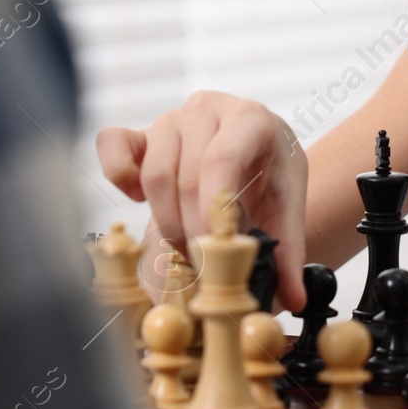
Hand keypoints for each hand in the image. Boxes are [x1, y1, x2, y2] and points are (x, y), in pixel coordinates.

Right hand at [96, 91, 306, 312]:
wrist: (255, 154)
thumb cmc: (270, 179)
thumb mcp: (286, 211)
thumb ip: (289, 254)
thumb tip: (295, 299)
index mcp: (250, 118)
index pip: (222, 159)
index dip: (211, 207)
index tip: (213, 247)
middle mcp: (207, 109)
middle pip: (185, 174)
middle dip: (191, 228)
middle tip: (203, 263)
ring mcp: (170, 118)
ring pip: (153, 173)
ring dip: (166, 220)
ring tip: (186, 246)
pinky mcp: (139, 131)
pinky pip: (112, 146)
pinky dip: (120, 178)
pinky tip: (141, 200)